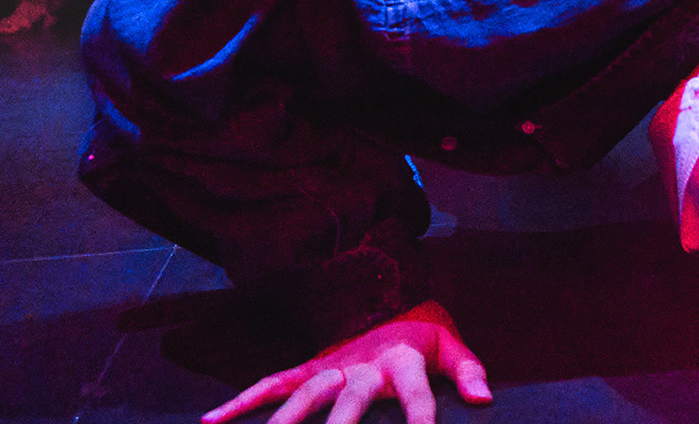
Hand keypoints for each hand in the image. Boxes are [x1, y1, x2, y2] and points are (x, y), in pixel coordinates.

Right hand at [202, 302, 491, 423]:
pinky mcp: (309, 366)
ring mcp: (332, 365)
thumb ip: (469, 370)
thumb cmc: (422, 328)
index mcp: (404, 360)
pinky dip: (243, 401)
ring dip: (287, 421)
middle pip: (350, 401)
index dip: (421, 416)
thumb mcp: (452, 343)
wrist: (386, 287)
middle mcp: (364, 365)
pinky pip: (273, 383)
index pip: (417, 393)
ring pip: (306, 395)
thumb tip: (485, 399)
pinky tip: (213, 422)